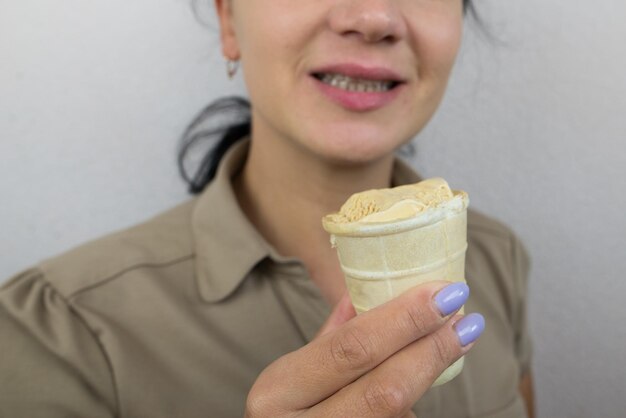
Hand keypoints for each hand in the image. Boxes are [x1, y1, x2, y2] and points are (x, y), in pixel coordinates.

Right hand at [244, 281, 483, 417]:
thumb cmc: (282, 413)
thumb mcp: (291, 377)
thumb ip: (329, 340)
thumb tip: (364, 295)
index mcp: (277, 394)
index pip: (351, 349)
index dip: (405, 320)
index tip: (445, 294)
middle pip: (385, 388)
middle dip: (432, 350)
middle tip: (466, 320)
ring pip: (397, 414)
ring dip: (430, 378)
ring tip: (455, 343)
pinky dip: (411, 404)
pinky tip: (419, 379)